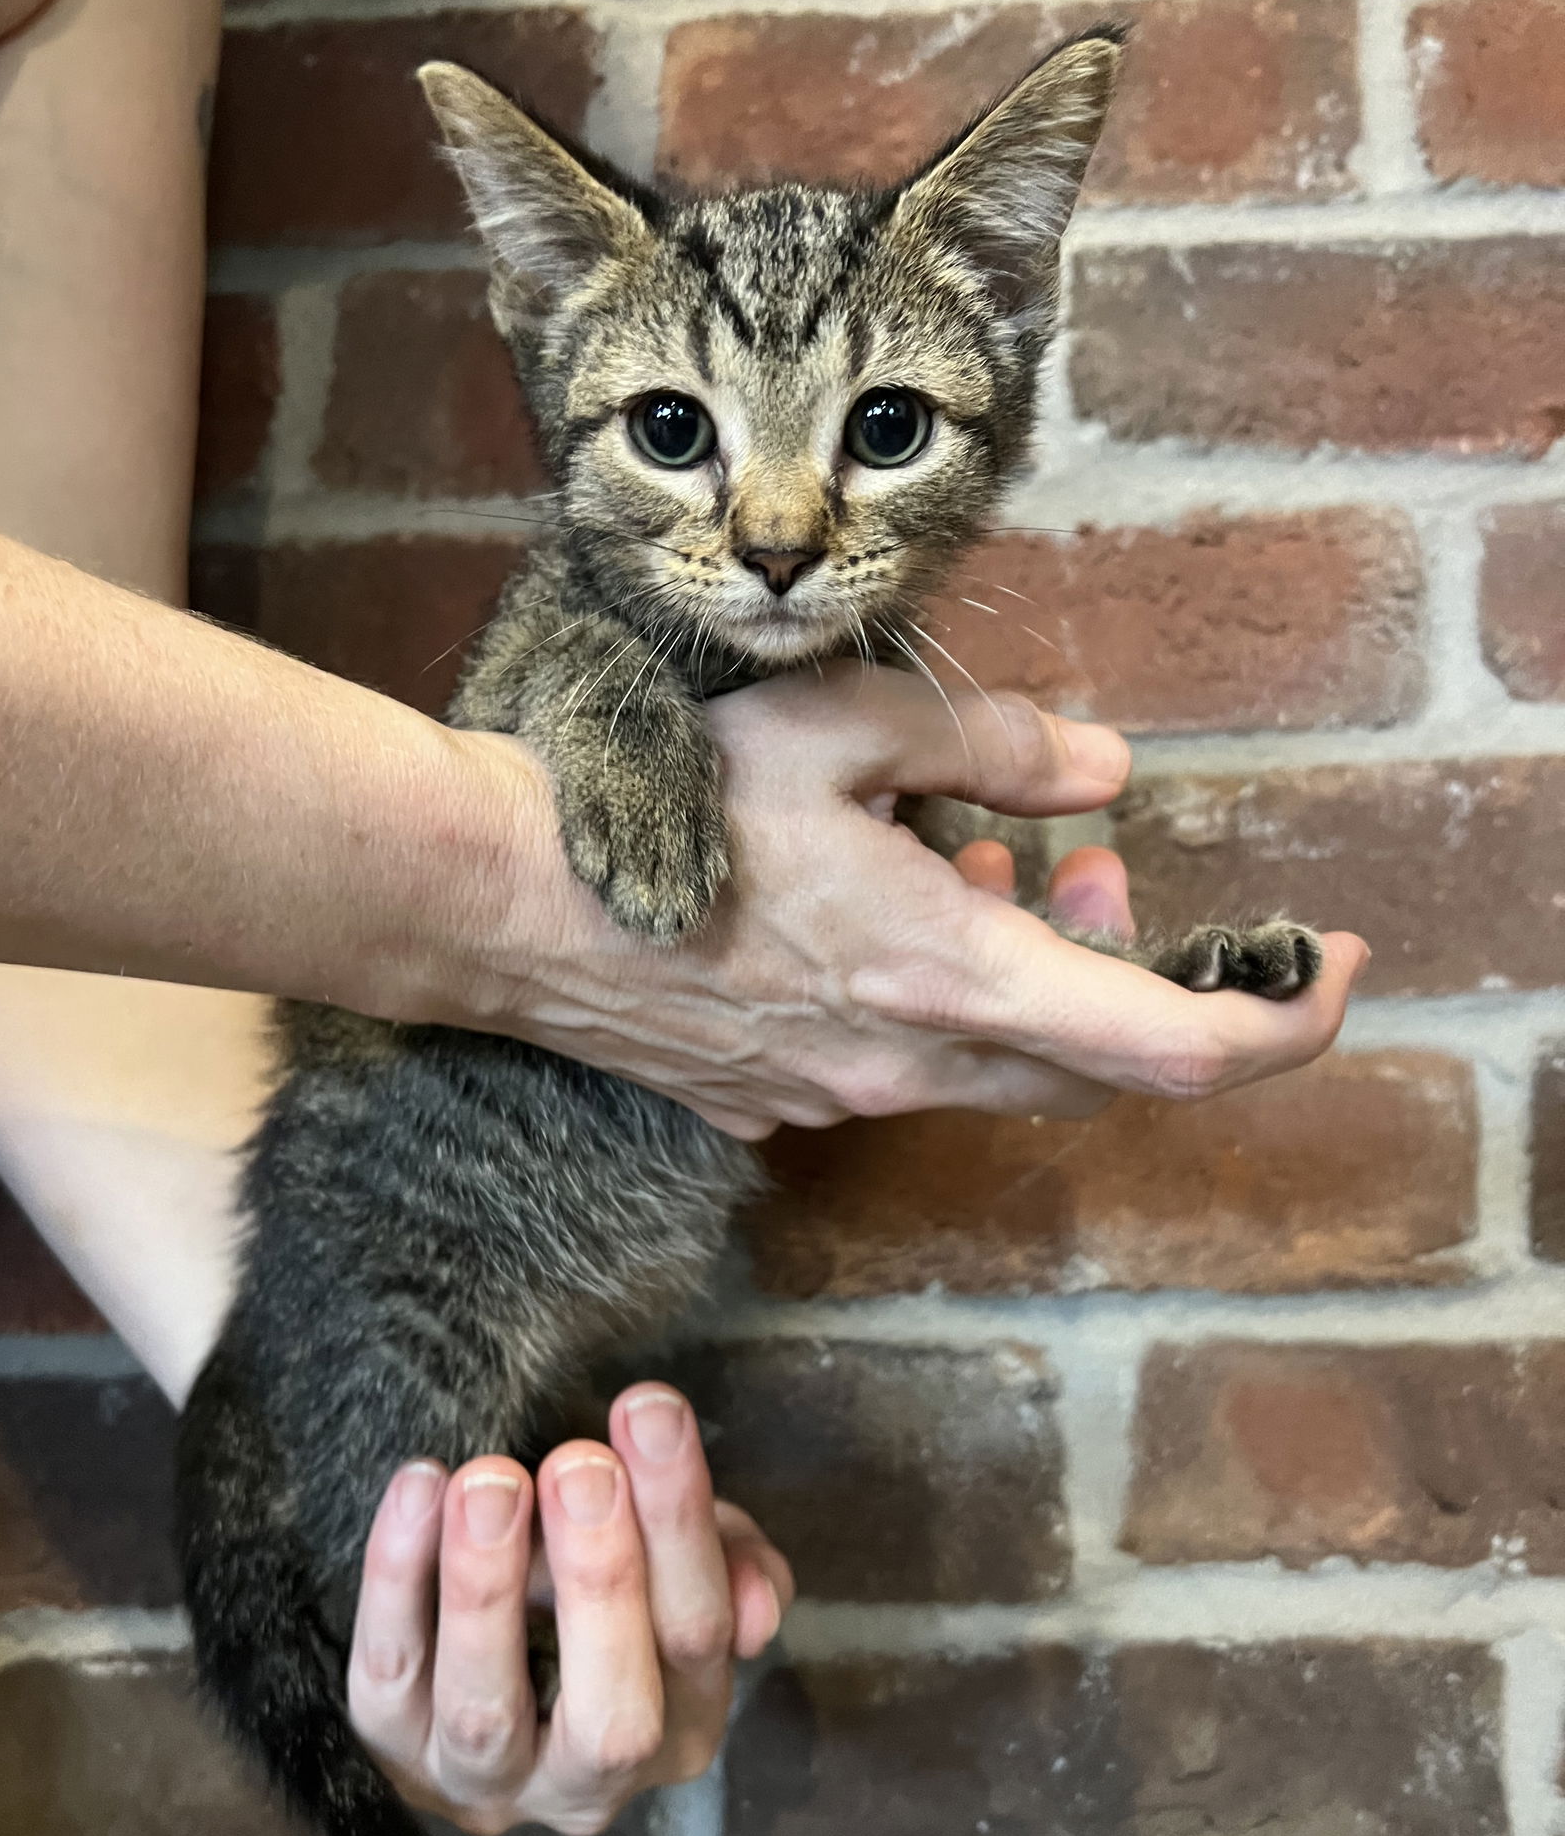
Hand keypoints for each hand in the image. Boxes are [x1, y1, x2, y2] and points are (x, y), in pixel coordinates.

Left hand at [347, 1385, 792, 1835]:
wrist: (482, 1649)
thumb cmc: (601, 1587)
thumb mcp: (681, 1565)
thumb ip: (734, 1569)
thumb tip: (753, 1605)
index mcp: (682, 1727)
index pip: (698, 1635)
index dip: (678, 1523)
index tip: (649, 1412)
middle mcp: (589, 1782)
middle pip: (613, 1715)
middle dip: (600, 1583)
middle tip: (579, 1467)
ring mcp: (485, 1782)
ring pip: (486, 1711)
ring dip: (487, 1589)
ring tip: (488, 1483)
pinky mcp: (391, 1755)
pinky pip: (386, 1676)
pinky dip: (395, 1579)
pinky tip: (418, 1488)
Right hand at [451, 664, 1367, 1137]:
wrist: (500, 906)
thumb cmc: (663, 803)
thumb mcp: (842, 729)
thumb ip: (997, 748)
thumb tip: (1106, 773)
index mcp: (948, 975)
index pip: (1171, 1049)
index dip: (1282, 1022)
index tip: (1336, 969)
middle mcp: (908, 1066)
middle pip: (1093, 1064)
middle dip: (1131, 967)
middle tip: (1095, 861)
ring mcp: (838, 1101)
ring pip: (998, 1065)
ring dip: (1029, 971)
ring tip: (979, 857)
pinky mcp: (775, 1105)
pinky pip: (904, 1068)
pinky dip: (941, 999)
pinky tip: (880, 912)